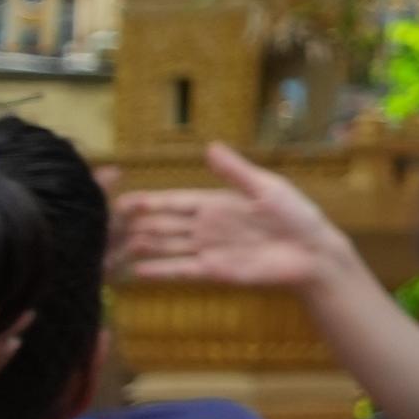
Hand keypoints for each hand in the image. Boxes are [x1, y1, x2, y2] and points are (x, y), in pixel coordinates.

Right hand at [115, 146, 356, 293]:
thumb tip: (210, 146)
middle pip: (164, 224)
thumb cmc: (297, 216)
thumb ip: (236, 172)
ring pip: (167, 247)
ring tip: (114, 249)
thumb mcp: (268, 188)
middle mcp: (207, 227)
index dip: (150, 202)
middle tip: (104, 227)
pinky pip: (182, 271)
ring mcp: (208, 250)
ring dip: (142, 247)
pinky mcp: (215, 272)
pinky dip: (160, 271)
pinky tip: (136, 272)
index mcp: (217, 203)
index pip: (175, 201)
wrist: (314, 254)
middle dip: (136, 225)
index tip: (121, 202)